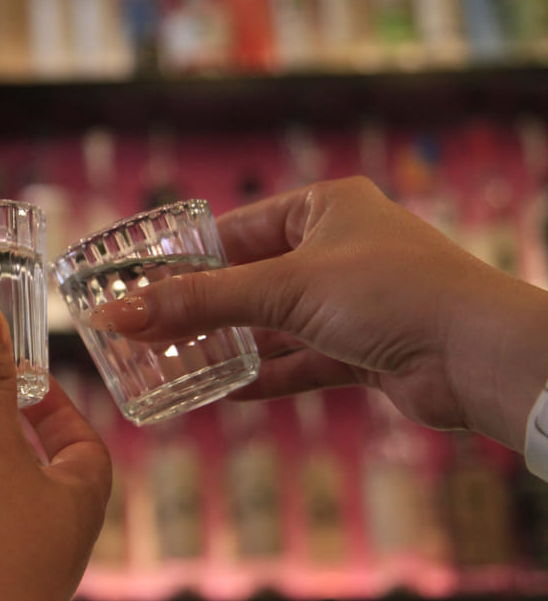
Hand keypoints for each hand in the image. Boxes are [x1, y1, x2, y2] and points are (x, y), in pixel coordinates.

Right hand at [88, 176, 547, 451]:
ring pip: (276, 324)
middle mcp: (340, 249)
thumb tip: (118, 316)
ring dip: (232, 345)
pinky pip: (303, 361)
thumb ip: (199, 304)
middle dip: (204, 307)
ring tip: (175, 362)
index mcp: (324, 208)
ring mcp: (354, 301)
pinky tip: (228, 392)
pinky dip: (269, 376)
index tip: (140, 284)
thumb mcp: (283, 289)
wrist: (481, 356)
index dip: (187, 259)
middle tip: (147, 328)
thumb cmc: (390, 294)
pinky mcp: (367, 349)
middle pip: (252, 278)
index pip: (237, 228)